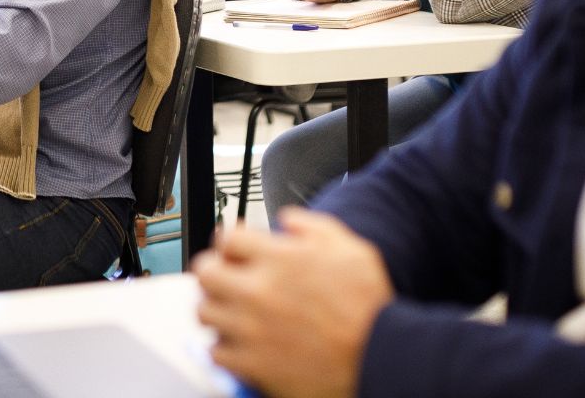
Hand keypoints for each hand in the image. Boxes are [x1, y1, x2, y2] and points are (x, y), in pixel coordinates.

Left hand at [195, 209, 393, 397]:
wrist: (380, 359)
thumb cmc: (369, 308)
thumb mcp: (351, 249)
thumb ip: (313, 226)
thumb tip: (286, 221)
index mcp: (279, 259)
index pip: (227, 238)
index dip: (231, 242)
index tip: (234, 251)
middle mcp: (258, 291)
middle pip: (205, 271)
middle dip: (215, 271)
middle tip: (226, 279)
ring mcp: (250, 328)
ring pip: (204, 311)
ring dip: (216, 308)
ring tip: (233, 312)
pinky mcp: (251, 363)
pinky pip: (216, 351)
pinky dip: (225, 346)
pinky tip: (243, 343)